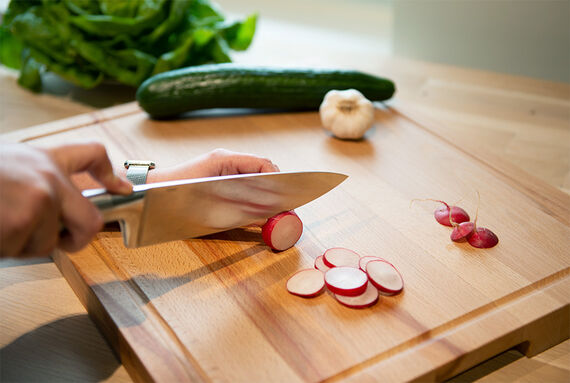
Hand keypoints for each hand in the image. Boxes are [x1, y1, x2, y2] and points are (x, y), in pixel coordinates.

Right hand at [0, 142, 131, 257]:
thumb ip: (36, 178)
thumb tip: (49, 203)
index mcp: (45, 159)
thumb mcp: (9, 162)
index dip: (111, 175)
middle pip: (90, 220)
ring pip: (48, 243)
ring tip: (3, 222)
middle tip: (59, 242)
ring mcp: (40, 198)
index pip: (93, 154)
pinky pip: (24, 251)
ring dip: (24, 244)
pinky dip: (5, 247)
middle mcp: (49, 176)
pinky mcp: (23, 220)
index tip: (123, 189)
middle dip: (76, 240)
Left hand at [144, 149, 279, 226]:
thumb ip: (242, 211)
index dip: (279, 179)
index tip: (289, 196)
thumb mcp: (212, 206)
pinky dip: (254, 193)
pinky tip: (258, 207)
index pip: (263, 164)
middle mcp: (227, 160)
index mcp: (226, 159)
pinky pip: (243, 181)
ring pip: (254, 175)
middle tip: (286, 207)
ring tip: (276, 208)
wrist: (150, 193)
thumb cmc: (176, 196)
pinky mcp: (218, 176)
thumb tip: (267, 217)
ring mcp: (222, 166)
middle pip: (262, 169)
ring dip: (266, 191)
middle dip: (276, 187)